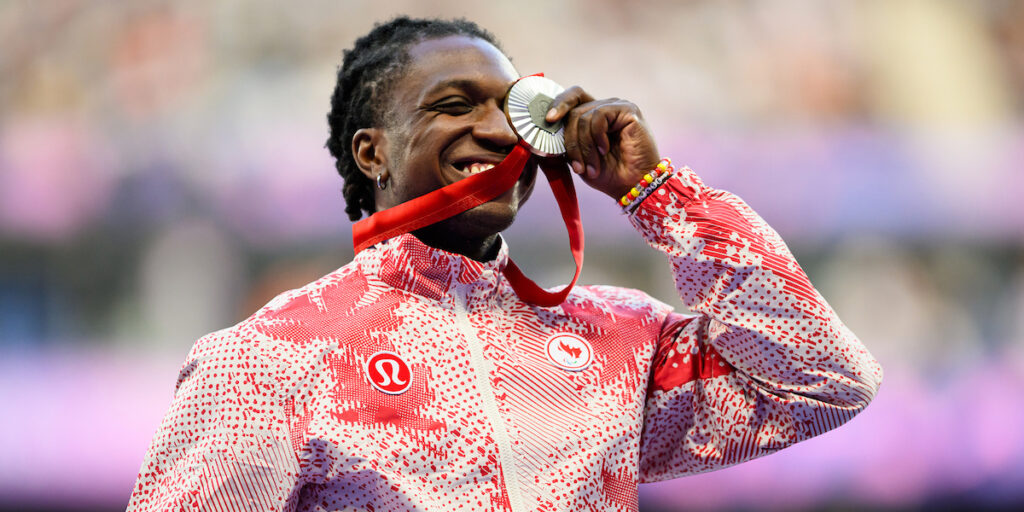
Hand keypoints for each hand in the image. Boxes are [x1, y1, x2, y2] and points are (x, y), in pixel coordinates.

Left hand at [545, 86, 660, 199]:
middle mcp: (605, 107)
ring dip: (584, 147)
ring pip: (584, 117)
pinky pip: (599, 116)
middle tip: (577, 166)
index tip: (548, 120)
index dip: (558, 104)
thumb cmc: (607, 175)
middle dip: (571, 142)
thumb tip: (545, 127)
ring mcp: (617, 107)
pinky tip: (604, 150)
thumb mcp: (577, 158)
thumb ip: (564, 141)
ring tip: (592, 167)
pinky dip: (597, 137)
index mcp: (593, 116)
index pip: (573, 98)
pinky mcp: (628, 110)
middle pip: (574, 111)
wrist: (632, 186)